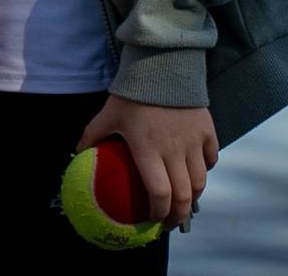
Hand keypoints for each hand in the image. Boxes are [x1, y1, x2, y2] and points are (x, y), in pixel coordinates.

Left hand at [78, 96, 217, 228]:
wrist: (162, 64)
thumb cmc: (132, 92)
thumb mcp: (108, 114)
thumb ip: (92, 135)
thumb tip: (76, 154)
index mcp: (148, 148)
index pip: (159, 193)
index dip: (158, 213)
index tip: (152, 221)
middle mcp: (174, 149)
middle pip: (184, 195)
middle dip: (177, 215)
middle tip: (168, 222)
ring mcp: (194, 141)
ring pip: (200, 181)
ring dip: (193, 196)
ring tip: (182, 201)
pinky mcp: (208, 131)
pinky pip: (211, 159)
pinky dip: (204, 170)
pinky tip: (194, 171)